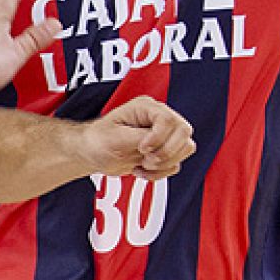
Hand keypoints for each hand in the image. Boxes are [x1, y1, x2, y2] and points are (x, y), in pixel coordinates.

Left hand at [80, 96, 195, 179]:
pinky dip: (160, 172)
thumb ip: (139, 139)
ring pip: (186, 148)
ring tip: (142, 165)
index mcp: (145, 107)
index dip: (159, 138)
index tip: (142, 149)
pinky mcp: (165, 150)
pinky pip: (176, 164)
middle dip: (166, 152)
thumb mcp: (115, 139)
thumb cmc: (99, 141)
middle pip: (184, 132)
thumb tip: (157, 143)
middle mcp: (158, 118)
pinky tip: (141, 170)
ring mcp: (165, 134)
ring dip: (165, 163)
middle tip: (145, 160)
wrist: (93, 154)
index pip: (168, 119)